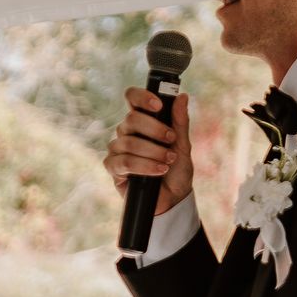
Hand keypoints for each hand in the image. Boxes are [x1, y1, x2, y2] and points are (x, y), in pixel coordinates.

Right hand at [106, 85, 192, 215]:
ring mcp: (118, 149)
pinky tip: (158, 171)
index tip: (159, 106)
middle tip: (171, 139)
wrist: (173, 199)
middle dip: (154, 129)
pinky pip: (123, 162)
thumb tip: (182, 97)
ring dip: (153, 152)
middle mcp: (127, 132)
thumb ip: (180, 122)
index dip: (142, 97)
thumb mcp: (183, 146)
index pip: (132, 98)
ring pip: (129, 142)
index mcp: (142, 121)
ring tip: (168, 161)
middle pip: (131, 119)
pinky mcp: (114, 168)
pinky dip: (144, 166)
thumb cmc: (176, 171)